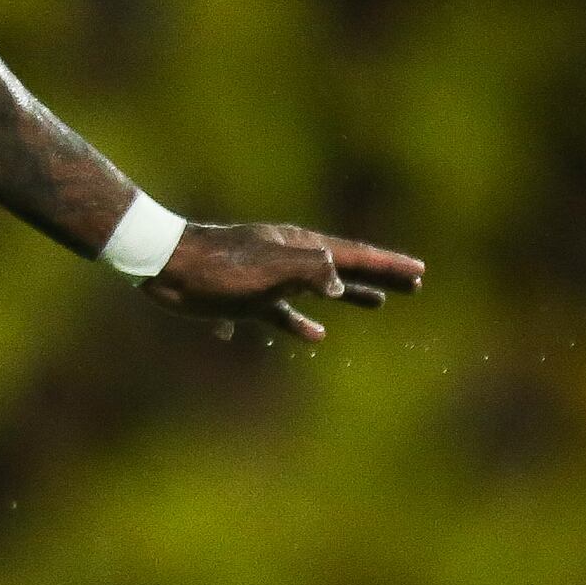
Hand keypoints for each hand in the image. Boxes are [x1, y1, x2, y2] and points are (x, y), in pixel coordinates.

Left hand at [144, 221, 424, 344]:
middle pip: (343, 269)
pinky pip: (282, 314)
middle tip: (414, 284)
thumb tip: (338, 281)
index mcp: (301, 248)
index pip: (354, 256)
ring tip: (376, 304)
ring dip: (348, 295)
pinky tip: (314, 336)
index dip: (388, 265)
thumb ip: (307, 269)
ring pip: (318, 290)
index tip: (420, 272)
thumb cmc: (216, 268)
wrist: (166, 268)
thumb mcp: (268, 267)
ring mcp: (268, 279)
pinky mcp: (245, 299)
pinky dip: (301, 323)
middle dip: (379, 277)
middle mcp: (289, 260)